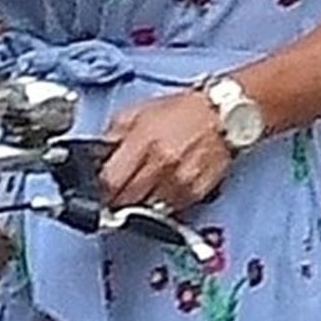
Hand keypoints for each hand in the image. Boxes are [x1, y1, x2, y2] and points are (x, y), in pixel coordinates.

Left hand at [98, 90, 230, 213]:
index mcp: (143, 142)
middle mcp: (161, 163)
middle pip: (126, 199)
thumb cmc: (183, 111)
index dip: (101, 188)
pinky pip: (172, 210)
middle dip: (118, 199)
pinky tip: (164, 191)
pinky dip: (164, 204)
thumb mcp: (138, 111)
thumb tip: (98, 155)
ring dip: (141, 204)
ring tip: (143, 191)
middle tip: (118, 194)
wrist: (223, 114)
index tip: (101, 189)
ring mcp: (180, 180)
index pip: (109, 180)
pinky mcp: (196, 192)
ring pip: (148, 209)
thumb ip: (113, 133)